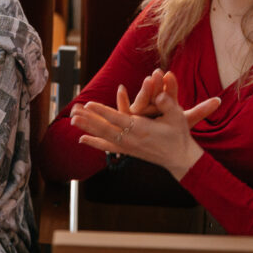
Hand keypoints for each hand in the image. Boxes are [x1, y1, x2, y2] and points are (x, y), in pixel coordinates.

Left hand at [72, 71, 220, 178]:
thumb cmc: (179, 134)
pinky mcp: (128, 151)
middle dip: (88, 119)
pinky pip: (107, 146)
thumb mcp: (177, 116)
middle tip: (73, 112)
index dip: (103, 111)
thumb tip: (160, 94)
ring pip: (103, 136)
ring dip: (87, 127)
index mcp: (141, 128)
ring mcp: (128, 147)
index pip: (117, 118)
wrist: (180, 158)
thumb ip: (168, 103)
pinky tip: (81, 139)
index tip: (89, 104)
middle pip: (105, 128)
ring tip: (72, 120)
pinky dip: (94, 142)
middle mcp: (131, 139)